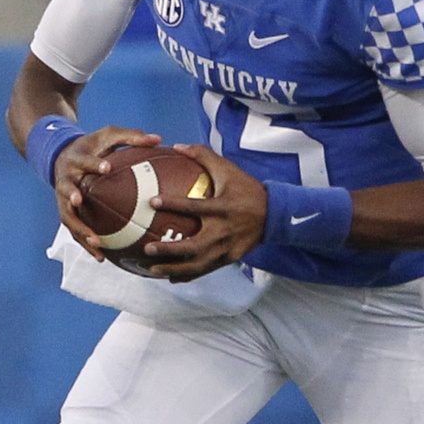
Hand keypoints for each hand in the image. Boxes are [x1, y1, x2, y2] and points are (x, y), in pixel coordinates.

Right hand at [53, 126, 161, 260]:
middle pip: (66, 189)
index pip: (85, 161)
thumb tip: (159, 139)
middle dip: (71, 196)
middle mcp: (66, 180)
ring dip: (79, 229)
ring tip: (96, 243)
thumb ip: (131, 137)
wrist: (63, 155)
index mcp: (77, 160)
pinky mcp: (67, 212)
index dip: (94, 164)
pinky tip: (101, 257)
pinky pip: (75, 230)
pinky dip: (85, 244)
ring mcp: (63, 198)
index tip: (106, 168)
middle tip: (79, 201)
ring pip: (68, 216)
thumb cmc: (92, 146)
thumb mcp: (109, 136)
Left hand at [143, 143, 268, 282]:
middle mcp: (223, 231)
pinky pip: (206, 269)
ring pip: (198, 263)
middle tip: (148, 248)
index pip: (194, 207)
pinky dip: (188, 275)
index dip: (172, 204)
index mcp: (222, 208)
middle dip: (170, 249)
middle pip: (193, 246)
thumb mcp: (228, 169)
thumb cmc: (247, 189)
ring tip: (153, 269)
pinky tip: (171, 277)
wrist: (275, 215)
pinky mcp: (230, 258)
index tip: (151, 202)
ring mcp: (227, 248)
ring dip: (175, 268)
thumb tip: (177, 146)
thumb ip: (203, 155)